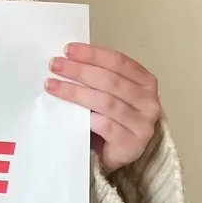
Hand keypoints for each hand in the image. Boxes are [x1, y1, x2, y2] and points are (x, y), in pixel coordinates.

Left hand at [45, 43, 161, 174]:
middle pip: (110, 80)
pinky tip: (67, 112)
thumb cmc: (110, 115)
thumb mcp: (108, 91)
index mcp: (145, 82)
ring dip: (75, 92)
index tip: (68, 50)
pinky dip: (85, 117)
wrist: (116, 152)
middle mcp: (149, 102)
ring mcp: (143, 125)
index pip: (119, 61)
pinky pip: (105, 126)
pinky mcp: (132, 145)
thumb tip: (66, 58)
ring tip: (52, 86)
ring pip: (106, 102)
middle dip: (79, 71)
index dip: (93, 54)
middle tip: (54, 66)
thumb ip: (96, 75)